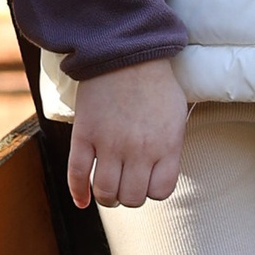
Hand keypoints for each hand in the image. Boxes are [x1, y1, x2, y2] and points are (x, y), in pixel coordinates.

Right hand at [68, 57, 187, 209]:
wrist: (125, 53)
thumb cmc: (155, 82)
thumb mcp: (176, 115)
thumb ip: (170, 146)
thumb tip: (161, 172)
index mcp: (166, 145)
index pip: (160, 192)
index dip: (152, 191)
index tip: (147, 182)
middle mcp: (139, 150)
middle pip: (132, 198)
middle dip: (129, 196)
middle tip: (125, 185)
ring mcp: (110, 144)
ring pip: (106, 192)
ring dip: (106, 197)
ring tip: (107, 188)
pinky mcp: (85, 135)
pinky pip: (78, 174)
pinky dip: (78, 192)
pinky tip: (82, 201)